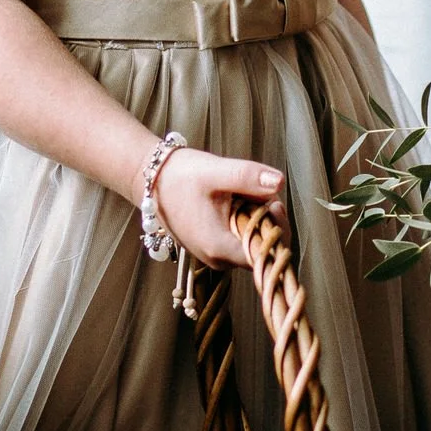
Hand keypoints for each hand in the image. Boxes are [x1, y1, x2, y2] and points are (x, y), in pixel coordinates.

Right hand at [153, 148, 286, 265]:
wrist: (151, 181)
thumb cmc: (180, 176)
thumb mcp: (216, 171)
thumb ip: (248, 177)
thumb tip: (279, 182)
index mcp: (219, 247)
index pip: (267, 254)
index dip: (278, 229)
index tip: (273, 202)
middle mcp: (218, 260)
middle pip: (263, 249)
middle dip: (269, 220)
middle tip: (258, 191)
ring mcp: (215, 256)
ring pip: (252, 244)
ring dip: (258, 220)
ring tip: (242, 194)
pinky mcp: (213, 249)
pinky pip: (241, 240)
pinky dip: (246, 222)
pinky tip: (235, 202)